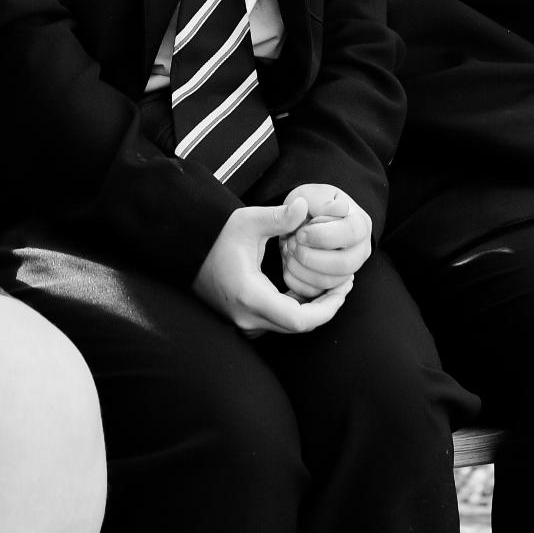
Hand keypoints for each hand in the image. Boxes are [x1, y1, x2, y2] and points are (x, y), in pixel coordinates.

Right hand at [194, 194, 351, 335]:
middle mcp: (247, 316)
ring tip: (331, 285)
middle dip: (325, 307)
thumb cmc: (217, 236)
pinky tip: (306, 288)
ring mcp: (243, 321)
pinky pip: (277, 320)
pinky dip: (296, 307)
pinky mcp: (243, 318)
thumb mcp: (247, 221)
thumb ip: (279, 217)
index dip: (327, 308)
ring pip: (288, 325)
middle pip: (298, 326)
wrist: (189, 250)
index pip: (299, 320)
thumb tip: (304, 206)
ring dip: (312, 309)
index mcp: (250, 296)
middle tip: (344, 284)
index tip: (342, 289)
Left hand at [278, 183, 372, 300]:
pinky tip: (287, 265)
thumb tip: (337, 209)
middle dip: (311, 257)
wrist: (304, 219)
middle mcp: (360, 250)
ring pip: (330, 282)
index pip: (350, 234)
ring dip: (302, 269)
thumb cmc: (309, 204)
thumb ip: (318, 201)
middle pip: (344, 265)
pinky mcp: (332, 285)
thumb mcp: (310, 194)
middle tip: (292, 244)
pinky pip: (317, 292)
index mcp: (360, 224)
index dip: (322, 235)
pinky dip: (297, 281)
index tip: (301, 232)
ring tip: (288, 252)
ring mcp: (349, 270)